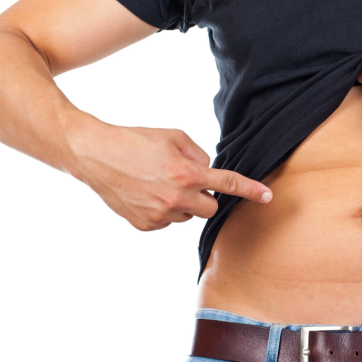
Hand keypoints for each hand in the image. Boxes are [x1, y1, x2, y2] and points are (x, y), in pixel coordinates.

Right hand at [70, 122, 272, 230]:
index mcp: (186, 173)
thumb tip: (209, 172)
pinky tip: (146, 194)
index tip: (268, 197)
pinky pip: (168, 221)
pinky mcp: (145, 225)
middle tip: (186, 180)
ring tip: (158, 183)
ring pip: (188, 215)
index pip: (226, 183)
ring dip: (182, 203)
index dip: (250, 190)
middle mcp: (175, 198)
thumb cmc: (136, 140)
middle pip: (211, 207)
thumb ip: (199, 154)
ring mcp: (159, 215)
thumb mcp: (173, 136)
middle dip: (205, 196)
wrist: (94, 154)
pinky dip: (163, 210)